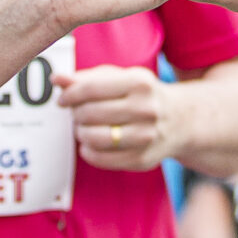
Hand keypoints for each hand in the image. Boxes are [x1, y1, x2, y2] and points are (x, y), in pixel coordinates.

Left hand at [61, 65, 181, 169]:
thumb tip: (56, 79)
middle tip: (78, 115)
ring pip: (95, 138)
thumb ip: (87, 78)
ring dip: (81, 134)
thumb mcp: (120, 78)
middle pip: (90, 114)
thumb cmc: (141, 95)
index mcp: (139, 83)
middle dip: (76, 115)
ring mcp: (146, 136)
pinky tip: (89, 145)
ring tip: (83, 129)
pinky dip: (88, 152)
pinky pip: (102, 159)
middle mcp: (146, 109)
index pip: (90, 89)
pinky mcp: (143, 159)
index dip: (69, 95)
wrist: (181, 120)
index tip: (62, 100)